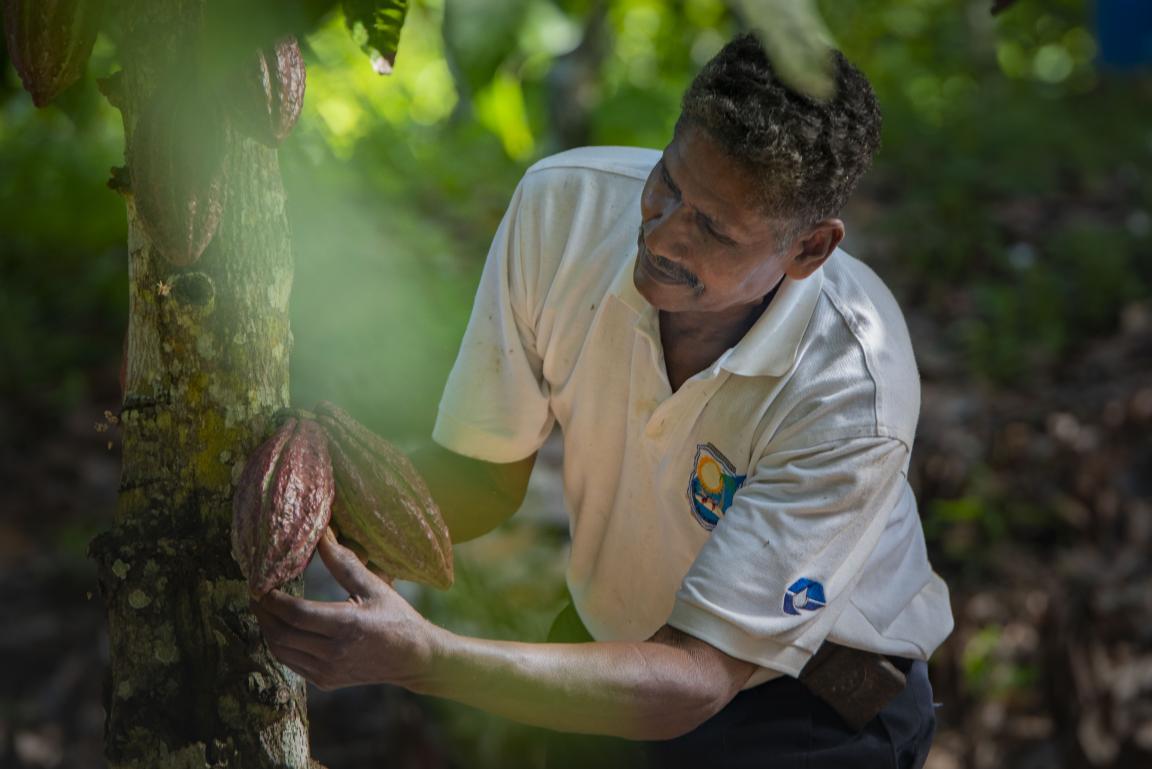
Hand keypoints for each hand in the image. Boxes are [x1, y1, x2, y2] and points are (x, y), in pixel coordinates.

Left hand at [250, 528, 438, 690]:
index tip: (261, 583)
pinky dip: (279, 644)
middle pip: (282, 633)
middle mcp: (334, 652)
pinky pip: (291, 663)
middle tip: (255, 593)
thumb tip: (323, 536)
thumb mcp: (374, 586)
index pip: (296, 614)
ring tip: (264, 609)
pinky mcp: (326, 681)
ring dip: (267, 628)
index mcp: (347, 626)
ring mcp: (328, 670)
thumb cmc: (397, 617)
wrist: (414, 658)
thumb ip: (344, 563)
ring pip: (281, 651)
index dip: (273, 599)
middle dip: (263, 613)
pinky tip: (280, 627)